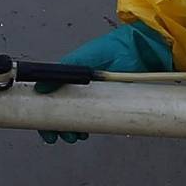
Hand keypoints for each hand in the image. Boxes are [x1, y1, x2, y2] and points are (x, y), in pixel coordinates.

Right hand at [33, 21, 173, 142]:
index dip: (45, 114)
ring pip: (78, 118)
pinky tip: (86, 132)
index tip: (44, 127)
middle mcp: (81, 87)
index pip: (51, 96)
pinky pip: (96, 119)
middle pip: (62, 111)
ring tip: (74, 137)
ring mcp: (96, 97)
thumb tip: (40, 88)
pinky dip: (88, 127)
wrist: (144, 52)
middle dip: (58, 127)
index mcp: (70, 75)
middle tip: (60, 137)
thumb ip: (63, 73)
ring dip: (72, 130)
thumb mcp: (83, 59)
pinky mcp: (110, 103)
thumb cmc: (114, 49)